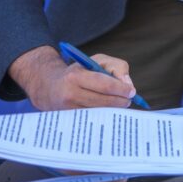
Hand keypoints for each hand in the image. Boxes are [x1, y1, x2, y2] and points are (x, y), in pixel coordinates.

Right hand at [9, 46, 136, 110]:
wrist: (50, 87)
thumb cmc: (80, 71)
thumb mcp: (96, 61)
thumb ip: (116, 67)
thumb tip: (128, 85)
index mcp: (76, 75)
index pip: (103, 84)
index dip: (120, 89)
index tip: (132, 92)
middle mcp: (70, 93)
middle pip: (103, 101)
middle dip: (120, 101)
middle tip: (129, 100)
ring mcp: (69, 110)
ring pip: (99, 112)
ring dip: (113, 110)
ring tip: (120, 105)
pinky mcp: (70, 120)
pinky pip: (93, 119)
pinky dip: (104, 116)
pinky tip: (110, 112)